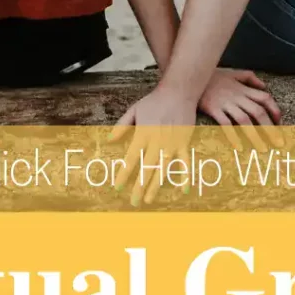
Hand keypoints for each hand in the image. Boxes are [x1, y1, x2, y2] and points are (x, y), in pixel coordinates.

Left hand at [110, 86, 197, 206]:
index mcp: (143, 134)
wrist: (178, 92)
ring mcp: (171, 144)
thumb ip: (122, 125)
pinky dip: (185, 176)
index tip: (117, 187)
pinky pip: (185, 163)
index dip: (124, 174)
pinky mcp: (184, 143)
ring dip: (156, 185)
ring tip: (149, 199)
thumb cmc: (154, 101)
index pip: (131, 158)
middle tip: (134, 202)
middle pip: (146, 168)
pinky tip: (182, 190)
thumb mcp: (134, 110)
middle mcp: (157, 142)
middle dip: (139, 187)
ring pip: (163, 169)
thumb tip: (109, 139)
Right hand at [199, 68, 283, 149]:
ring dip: (256, 136)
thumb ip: (249, 77)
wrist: (190, 76)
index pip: (265, 98)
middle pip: (258, 112)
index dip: (275, 110)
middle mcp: (237, 96)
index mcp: (242, 88)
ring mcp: (225, 103)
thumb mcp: (232, 72)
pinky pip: (226, 124)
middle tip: (278, 143)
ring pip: (245, 120)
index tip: (279, 123)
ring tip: (263, 149)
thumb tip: (264, 86)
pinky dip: (233, 136)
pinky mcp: (213, 109)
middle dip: (270, 128)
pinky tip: (239, 147)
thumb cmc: (212, 76)